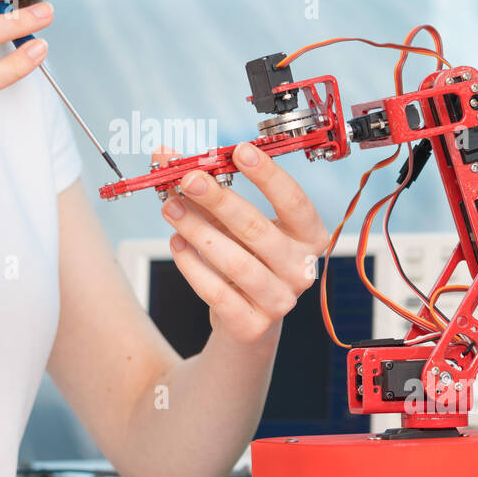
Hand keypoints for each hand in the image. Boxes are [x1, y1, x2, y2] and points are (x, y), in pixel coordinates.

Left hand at [156, 142, 330, 346]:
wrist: (245, 320)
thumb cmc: (243, 257)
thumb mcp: (230, 220)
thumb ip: (205, 187)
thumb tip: (166, 155)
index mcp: (310, 236)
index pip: (295, 201)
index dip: (269, 175)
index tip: (239, 151)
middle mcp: (301, 269)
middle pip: (257, 229)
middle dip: (219, 199)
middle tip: (189, 179)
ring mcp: (280, 300)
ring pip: (234, 261)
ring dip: (197, 230)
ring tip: (171, 208)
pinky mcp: (252, 325)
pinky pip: (216, 291)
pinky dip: (191, 265)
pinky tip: (176, 242)